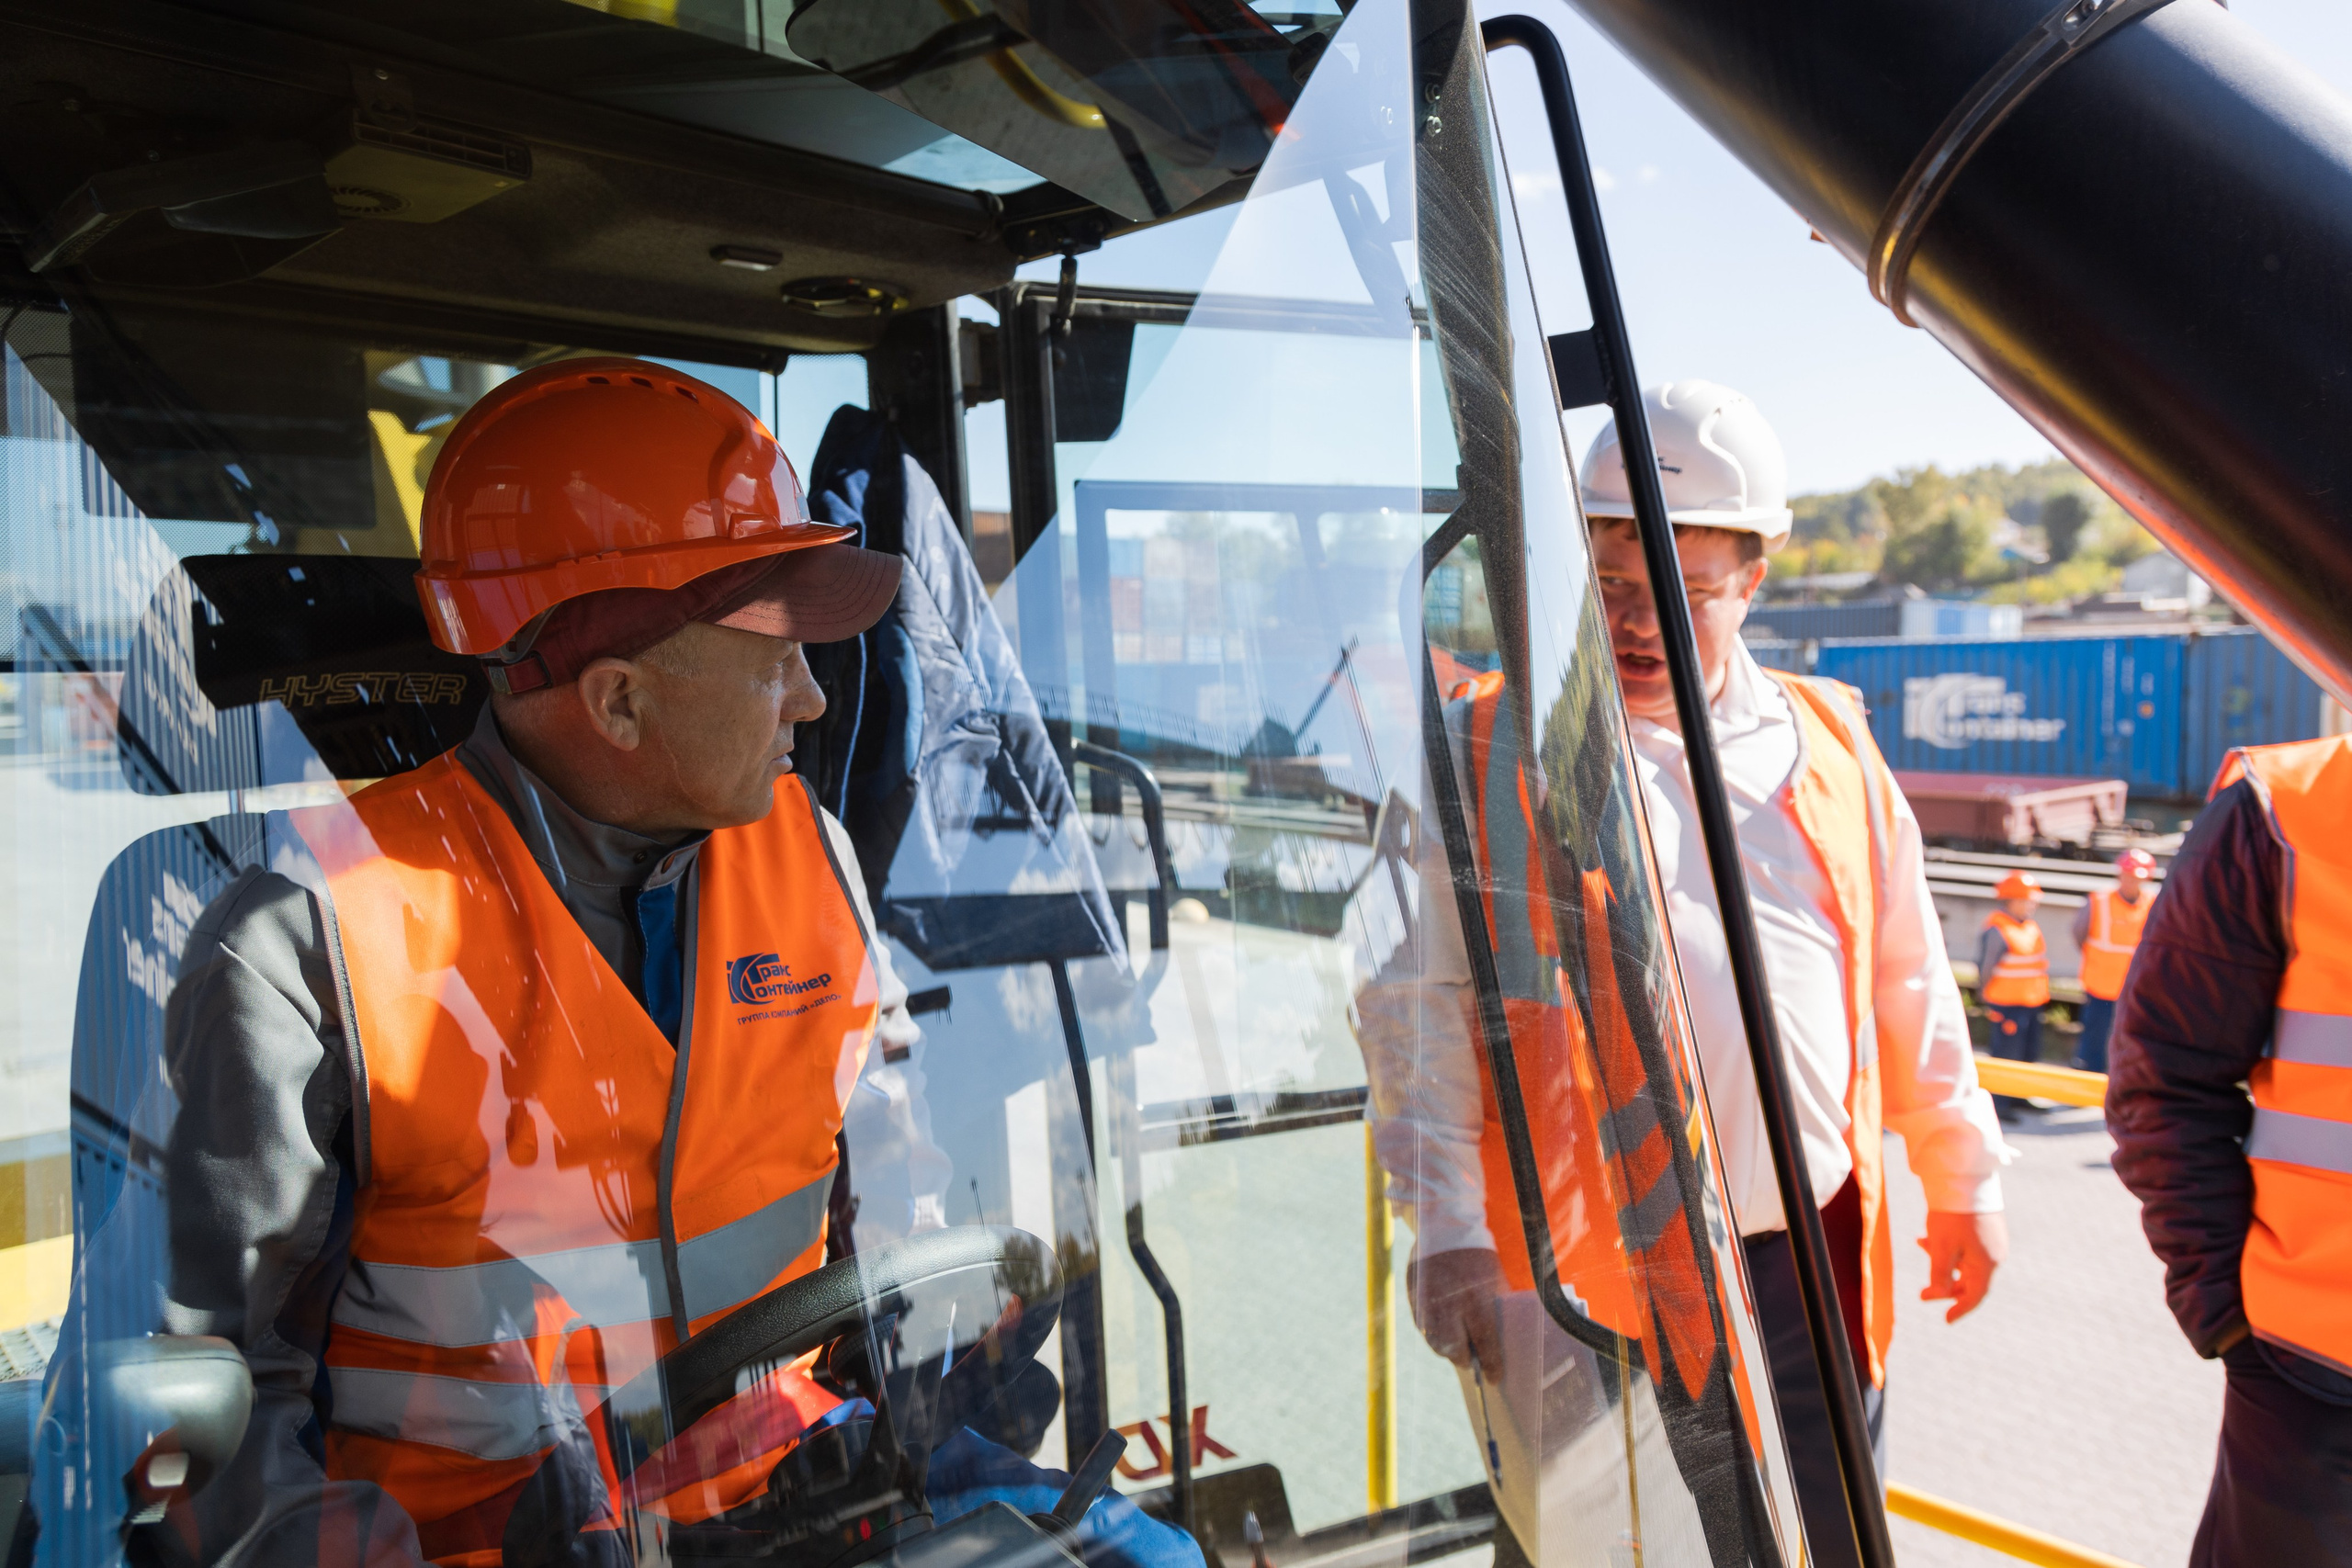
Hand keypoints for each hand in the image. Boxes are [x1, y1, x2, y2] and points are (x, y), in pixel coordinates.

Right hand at [1407, 1248, 1505, 1371]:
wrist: (1444, 1224)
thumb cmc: (1478, 1255)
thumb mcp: (1494, 1282)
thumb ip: (1493, 1313)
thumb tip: (1495, 1344)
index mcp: (1476, 1301)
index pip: (1486, 1346)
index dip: (1492, 1366)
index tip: (1494, 1377)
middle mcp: (1450, 1306)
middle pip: (1457, 1351)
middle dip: (1467, 1359)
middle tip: (1474, 1360)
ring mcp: (1428, 1303)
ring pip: (1437, 1344)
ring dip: (1449, 1348)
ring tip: (1458, 1344)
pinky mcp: (1414, 1298)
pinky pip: (1424, 1328)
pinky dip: (1434, 1333)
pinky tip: (1443, 1327)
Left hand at [1918, 1211, 2007, 1321]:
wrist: (1965, 1178)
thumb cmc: (1953, 1215)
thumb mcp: (1941, 1248)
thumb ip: (1940, 1275)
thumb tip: (1938, 1294)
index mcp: (1987, 1264)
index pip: (1975, 1295)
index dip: (1960, 1309)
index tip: (1946, 1320)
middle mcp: (1994, 1255)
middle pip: (1970, 1279)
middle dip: (1945, 1286)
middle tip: (1922, 1294)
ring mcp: (1992, 1240)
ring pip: (1965, 1261)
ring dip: (1943, 1262)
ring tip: (1921, 1245)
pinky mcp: (1986, 1227)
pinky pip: (1966, 1246)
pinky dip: (1948, 1248)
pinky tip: (1927, 1237)